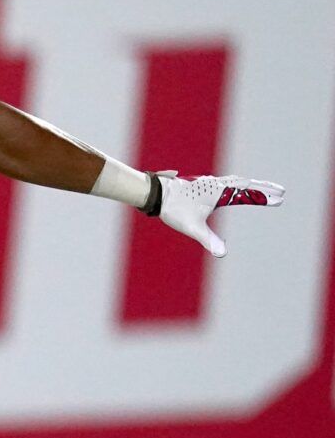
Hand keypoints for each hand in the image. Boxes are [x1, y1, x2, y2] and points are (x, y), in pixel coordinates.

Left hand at [151, 173, 284, 257]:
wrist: (156, 194)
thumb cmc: (174, 209)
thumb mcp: (192, 227)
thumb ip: (208, 240)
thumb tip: (221, 254)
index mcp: (220, 192)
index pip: (248, 193)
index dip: (265, 196)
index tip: (281, 197)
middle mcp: (217, 185)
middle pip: (246, 185)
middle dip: (264, 189)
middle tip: (281, 192)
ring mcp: (210, 184)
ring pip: (236, 182)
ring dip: (252, 186)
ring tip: (264, 190)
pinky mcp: (203, 186)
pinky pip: (226, 184)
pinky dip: (238, 185)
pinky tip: (237, 189)